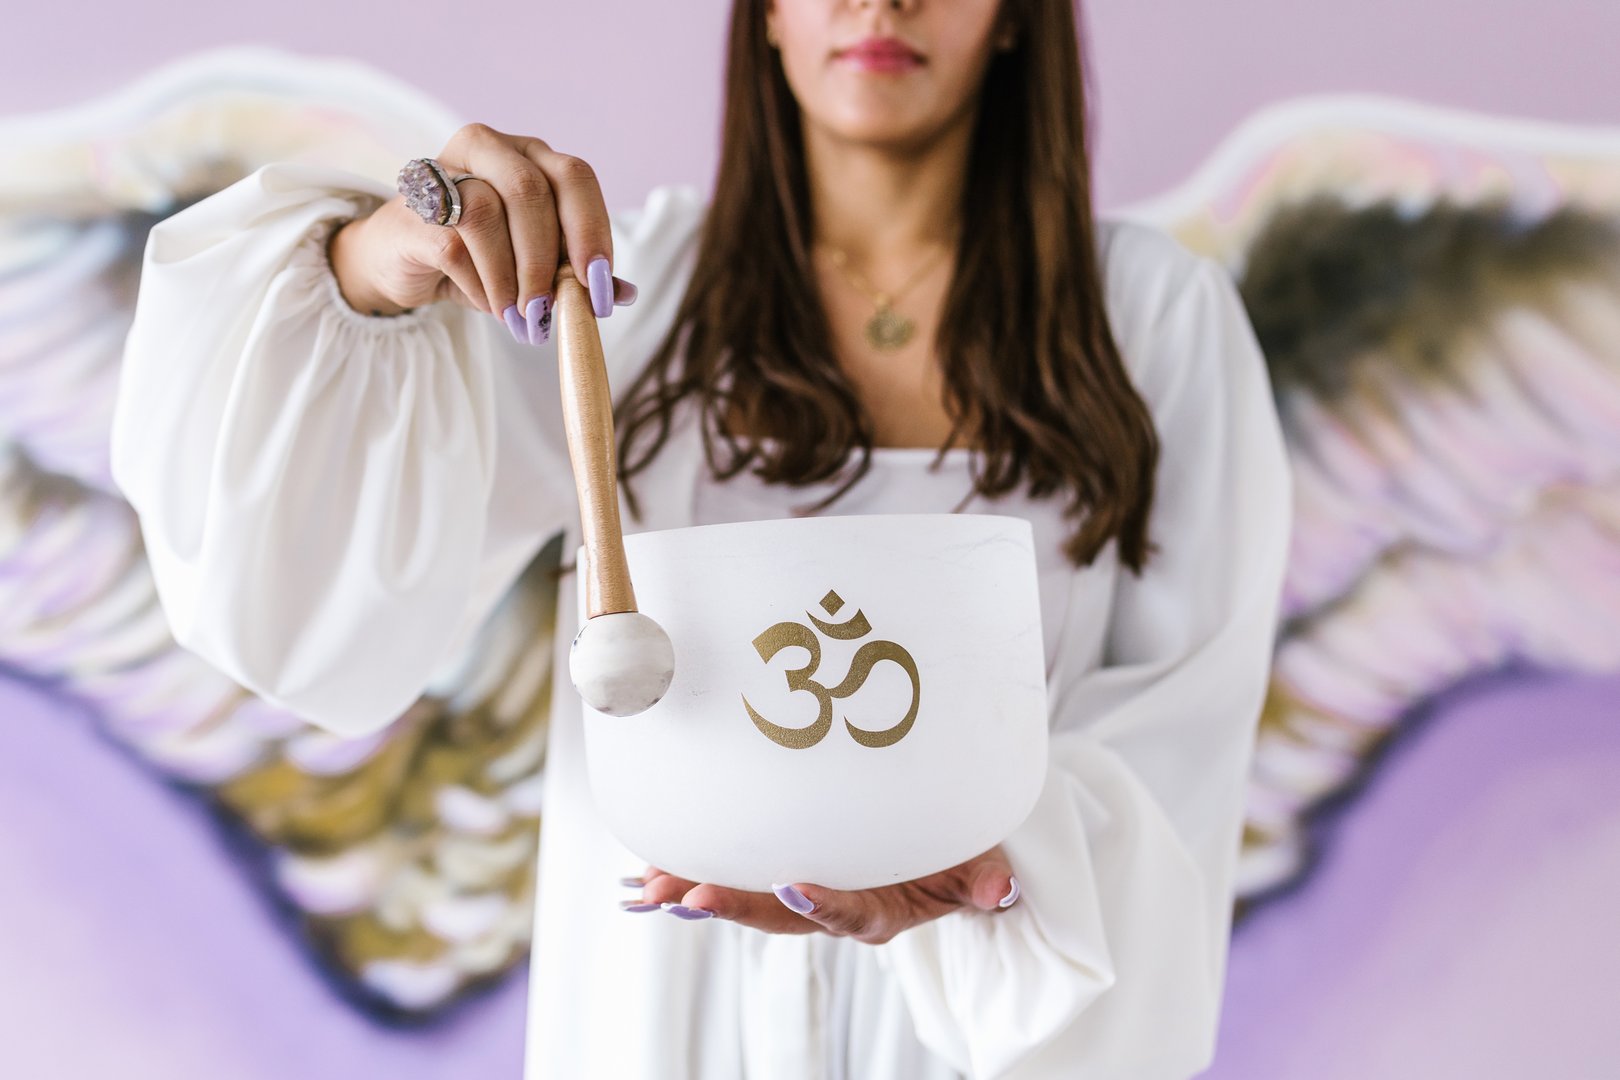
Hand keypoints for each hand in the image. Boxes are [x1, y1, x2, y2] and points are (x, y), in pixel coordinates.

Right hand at [328, 121, 636, 335]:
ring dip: (512, 275)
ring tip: (521, 317)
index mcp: (528, 155)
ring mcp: (443, 174)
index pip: (573, 176)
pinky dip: (480, 285)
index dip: (592, 229)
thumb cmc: (479, 258)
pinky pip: (454, 245)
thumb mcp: (535, 265)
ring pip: (488, 210)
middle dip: (549, 258)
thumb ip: (576, 272)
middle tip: (554, 310)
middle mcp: (488, 150)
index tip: (601, 285)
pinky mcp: (413, 212)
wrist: (403, 264)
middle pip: (531, 188)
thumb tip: (624, 292)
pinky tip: (490, 305)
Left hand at [619, 845, 1021, 944]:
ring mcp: (806, 894)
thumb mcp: (978, 864)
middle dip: (732, 907)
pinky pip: (737, 877)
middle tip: (685, 898)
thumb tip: (1001, 887)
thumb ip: (983, 877)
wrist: (938, 857)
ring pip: (748, 900)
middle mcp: (834, 909)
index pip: (849, 913)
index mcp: (881, 911)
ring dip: (700, 894)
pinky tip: (651, 869)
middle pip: (779, 915)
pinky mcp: (784, 875)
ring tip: (648, 890)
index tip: (791, 886)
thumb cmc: (957, 856)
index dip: (822, 904)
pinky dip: (697, 872)